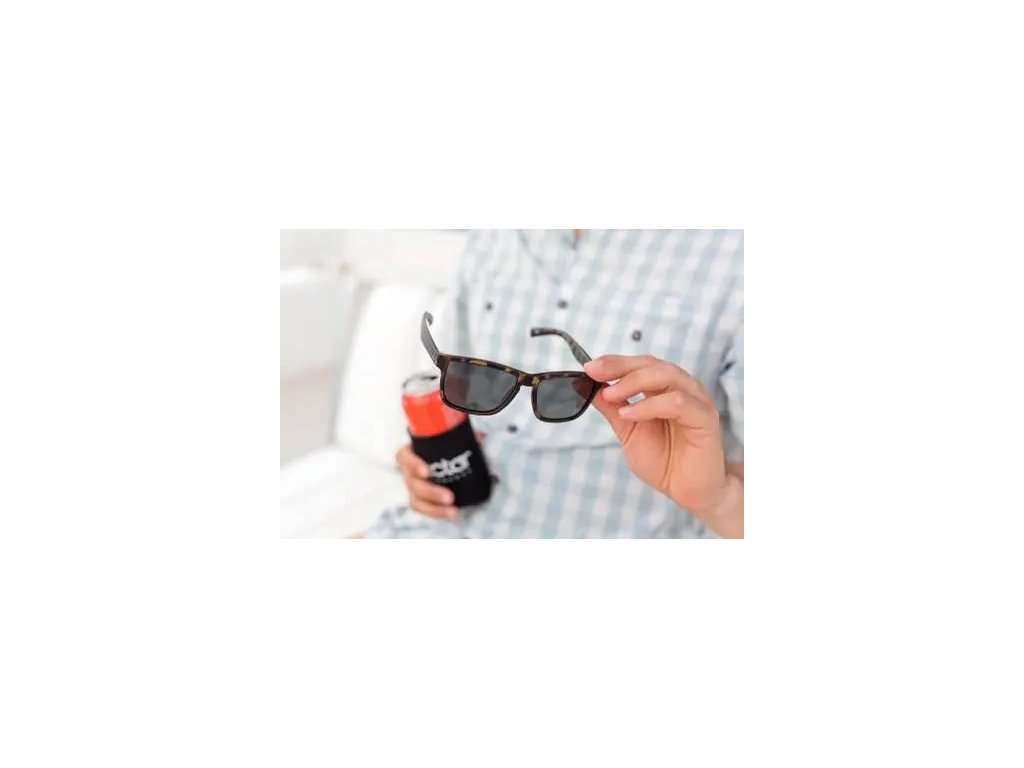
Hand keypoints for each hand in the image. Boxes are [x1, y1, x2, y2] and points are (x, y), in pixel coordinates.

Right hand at [395, 443, 458, 521]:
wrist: (448, 459)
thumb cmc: (444, 445)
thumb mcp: (452, 437)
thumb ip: (463, 436)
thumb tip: (480, 437)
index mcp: (411, 452)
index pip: (404, 457)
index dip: (413, 465)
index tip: (427, 472)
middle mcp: (409, 471)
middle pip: (413, 484)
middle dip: (431, 492)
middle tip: (450, 497)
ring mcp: (414, 487)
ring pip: (417, 500)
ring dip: (434, 508)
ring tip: (453, 511)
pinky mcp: (421, 500)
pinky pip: (424, 509)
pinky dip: (438, 513)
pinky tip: (452, 514)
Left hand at [584, 354, 732, 520]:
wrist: (687, 491)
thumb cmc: (663, 461)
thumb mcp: (628, 432)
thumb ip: (613, 409)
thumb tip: (591, 388)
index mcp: (664, 389)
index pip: (640, 364)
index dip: (615, 362)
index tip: (589, 368)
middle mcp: (682, 389)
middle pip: (652, 364)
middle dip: (621, 366)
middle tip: (596, 372)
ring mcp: (696, 401)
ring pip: (668, 375)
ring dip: (634, 382)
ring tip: (611, 395)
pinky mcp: (706, 418)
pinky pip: (678, 402)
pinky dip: (650, 405)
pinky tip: (629, 415)